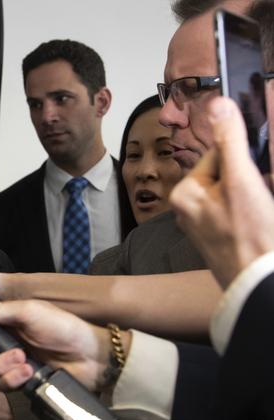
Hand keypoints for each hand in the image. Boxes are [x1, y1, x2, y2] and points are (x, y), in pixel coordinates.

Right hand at [0, 294, 130, 392]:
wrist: (89, 357)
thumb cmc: (63, 327)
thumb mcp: (29, 311)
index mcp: (2, 318)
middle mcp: (1, 339)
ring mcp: (9, 361)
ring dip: (1, 363)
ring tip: (22, 358)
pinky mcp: (17, 380)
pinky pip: (1, 383)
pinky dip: (12, 377)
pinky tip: (28, 370)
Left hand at [170, 96, 273, 287]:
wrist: (261, 286)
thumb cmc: (251, 238)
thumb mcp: (242, 181)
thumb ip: (230, 142)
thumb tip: (219, 104)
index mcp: (185, 193)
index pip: (218, 154)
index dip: (245, 159)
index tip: (259, 174)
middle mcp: (189, 209)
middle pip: (230, 173)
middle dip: (253, 178)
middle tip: (262, 198)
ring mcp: (206, 225)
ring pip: (239, 192)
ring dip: (258, 194)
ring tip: (262, 212)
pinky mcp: (222, 238)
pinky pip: (241, 212)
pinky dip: (257, 211)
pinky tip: (262, 223)